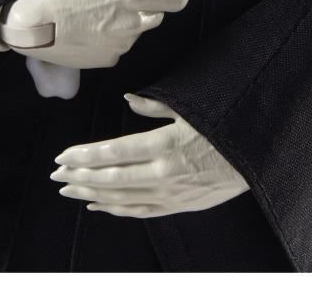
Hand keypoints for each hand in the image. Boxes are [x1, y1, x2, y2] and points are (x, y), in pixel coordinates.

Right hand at [1, 0, 190, 68]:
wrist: (29, 29)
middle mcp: (130, 21)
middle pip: (159, 15)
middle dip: (150, 5)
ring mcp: (120, 44)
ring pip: (138, 31)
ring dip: (130, 20)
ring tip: (101, 11)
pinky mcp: (108, 59)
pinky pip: (120, 46)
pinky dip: (114, 37)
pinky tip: (91, 28)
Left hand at [50, 94, 249, 217]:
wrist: (256, 156)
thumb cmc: (223, 126)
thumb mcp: (191, 108)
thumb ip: (155, 106)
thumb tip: (128, 100)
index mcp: (164, 144)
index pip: (113, 152)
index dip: (84, 156)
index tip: (62, 156)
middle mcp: (163, 173)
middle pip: (111, 178)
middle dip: (80, 176)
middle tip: (55, 176)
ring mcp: (170, 193)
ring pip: (122, 198)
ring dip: (92, 194)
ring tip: (69, 191)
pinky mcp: (179, 205)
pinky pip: (141, 212)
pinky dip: (117, 211)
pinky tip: (99, 207)